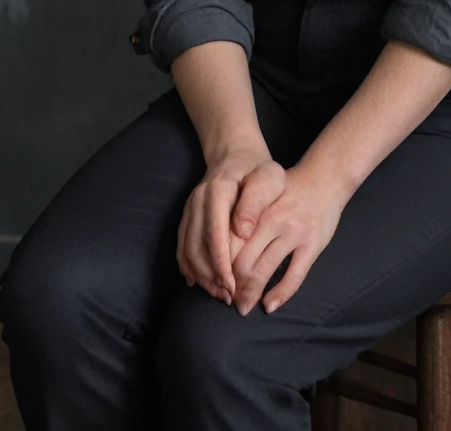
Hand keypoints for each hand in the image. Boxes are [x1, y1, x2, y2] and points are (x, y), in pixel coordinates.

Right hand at [176, 142, 285, 303]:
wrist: (236, 154)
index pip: (214, 232)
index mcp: (218, 190)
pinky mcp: (188, 216)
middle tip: (229, 296)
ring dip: (201, 275)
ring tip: (219, 293)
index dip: (221, 262)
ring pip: (187, 248)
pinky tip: (197, 283)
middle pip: (197, 245)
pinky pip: (182, 245)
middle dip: (210, 275)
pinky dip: (188, 266)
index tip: (233, 285)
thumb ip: (257, 201)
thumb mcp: (268, 177)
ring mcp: (190, 208)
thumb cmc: (258, 169)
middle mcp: (198, 200)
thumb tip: (242, 231)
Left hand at [230, 163, 345, 316]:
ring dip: (250, 294)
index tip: (215, 280)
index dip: (219, 266)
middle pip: (243, 261)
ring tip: (243, 306)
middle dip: (232, 285)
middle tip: (227, 298)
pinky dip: (280, 295)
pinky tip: (269, 305)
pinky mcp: (313, 244)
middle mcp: (273, 220)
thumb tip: (219, 247)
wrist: (325, 178)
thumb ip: (241, 215)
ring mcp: (294, 233)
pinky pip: (294, 276)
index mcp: (256, 209)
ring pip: (265, 271)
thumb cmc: (287, 188)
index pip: (229, 243)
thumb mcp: (260, 192)